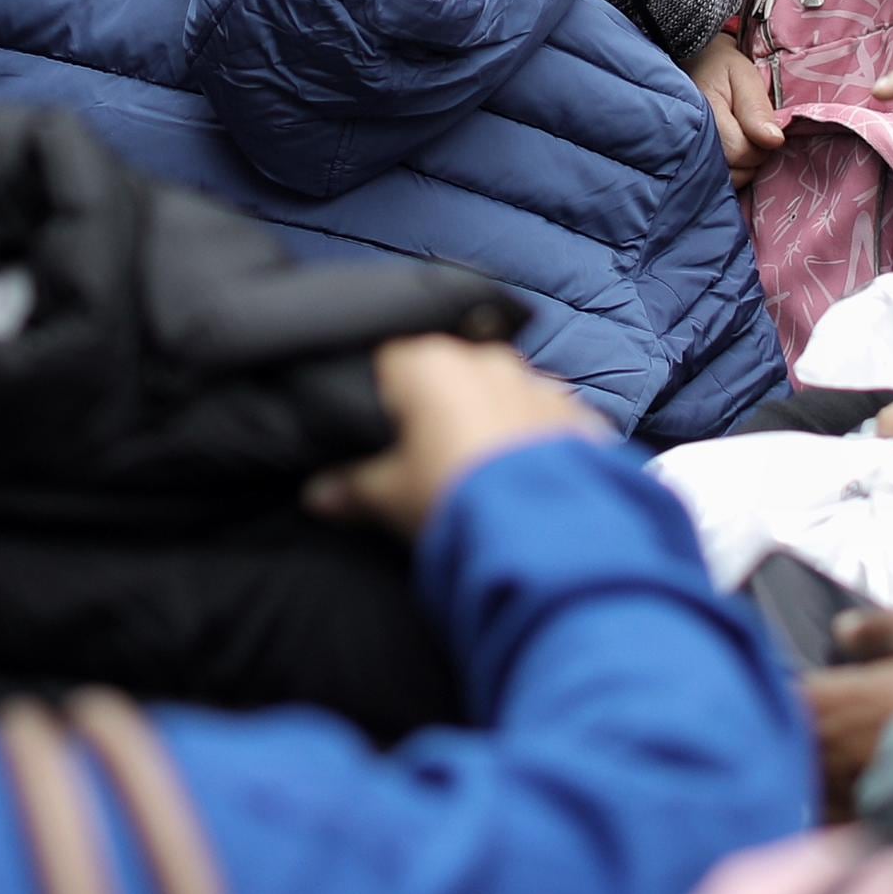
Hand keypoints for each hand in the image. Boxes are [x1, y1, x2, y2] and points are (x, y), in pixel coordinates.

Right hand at [305, 334, 596, 535]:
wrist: (546, 533)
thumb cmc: (451, 498)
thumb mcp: (389, 498)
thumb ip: (350, 488)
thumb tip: (315, 495)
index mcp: (430, 364)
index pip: (388, 363)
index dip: (380, 398)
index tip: (381, 433)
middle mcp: (485, 360)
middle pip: (449, 374)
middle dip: (440, 407)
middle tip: (429, 454)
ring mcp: (537, 383)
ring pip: (500, 393)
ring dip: (490, 418)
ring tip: (482, 468)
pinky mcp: (578, 415)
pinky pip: (544, 419)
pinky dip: (532, 438)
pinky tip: (525, 473)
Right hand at [698, 29, 783, 187]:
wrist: (696, 64)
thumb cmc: (722, 67)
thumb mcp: (744, 77)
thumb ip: (756, 108)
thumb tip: (774, 141)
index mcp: (706, 116)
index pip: (741, 151)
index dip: (759, 144)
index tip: (761, 126)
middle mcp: (693, 140)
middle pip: (735, 170)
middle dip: (752, 156)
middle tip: (751, 131)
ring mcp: (688, 153)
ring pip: (727, 179)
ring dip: (742, 166)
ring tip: (741, 139)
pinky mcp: (690, 160)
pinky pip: (717, 180)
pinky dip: (731, 170)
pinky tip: (731, 151)